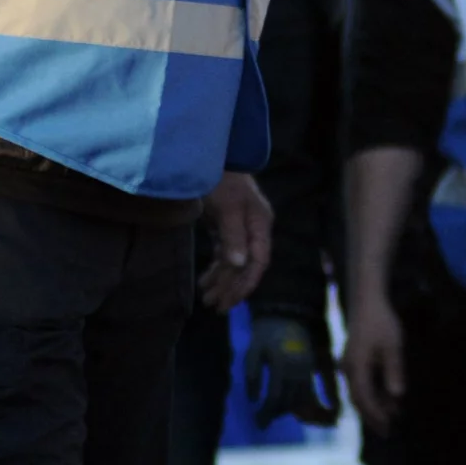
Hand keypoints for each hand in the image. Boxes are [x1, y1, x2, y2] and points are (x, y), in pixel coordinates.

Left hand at [197, 171, 272, 310]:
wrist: (209, 157)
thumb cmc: (220, 180)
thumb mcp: (226, 207)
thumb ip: (233, 236)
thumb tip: (238, 264)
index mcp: (259, 225)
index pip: (258, 261)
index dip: (246, 283)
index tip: (231, 301)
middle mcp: (254, 230)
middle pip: (246, 266)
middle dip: (231, 288)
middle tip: (214, 307)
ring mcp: (241, 229)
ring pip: (235, 263)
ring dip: (222, 281)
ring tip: (206, 299)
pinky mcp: (227, 228)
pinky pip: (225, 255)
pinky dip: (216, 269)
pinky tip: (205, 281)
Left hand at [242, 311, 339, 427]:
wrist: (286, 315)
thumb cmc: (265, 333)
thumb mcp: (252, 351)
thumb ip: (251, 375)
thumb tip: (253, 400)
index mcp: (282, 364)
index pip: (276, 396)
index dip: (267, 412)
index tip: (258, 423)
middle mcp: (298, 369)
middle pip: (289, 400)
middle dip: (275, 413)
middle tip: (261, 420)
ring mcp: (307, 369)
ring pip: (301, 398)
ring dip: (288, 409)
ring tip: (273, 413)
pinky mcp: (311, 368)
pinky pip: (309, 391)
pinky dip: (301, 402)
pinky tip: (290, 405)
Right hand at [341, 290, 409, 435]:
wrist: (367, 301)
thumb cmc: (381, 322)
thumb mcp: (393, 346)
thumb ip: (394, 370)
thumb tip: (396, 395)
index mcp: (356, 367)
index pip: (363, 398)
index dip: (375, 415)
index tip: (387, 427)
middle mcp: (349, 369)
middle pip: (358, 399)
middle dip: (372, 416)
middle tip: (387, 431)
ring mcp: (350, 365)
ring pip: (360, 392)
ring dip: (374, 405)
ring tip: (392, 417)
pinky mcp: (354, 360)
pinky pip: (362, 383)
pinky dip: (373, 393)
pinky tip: (387, 397)